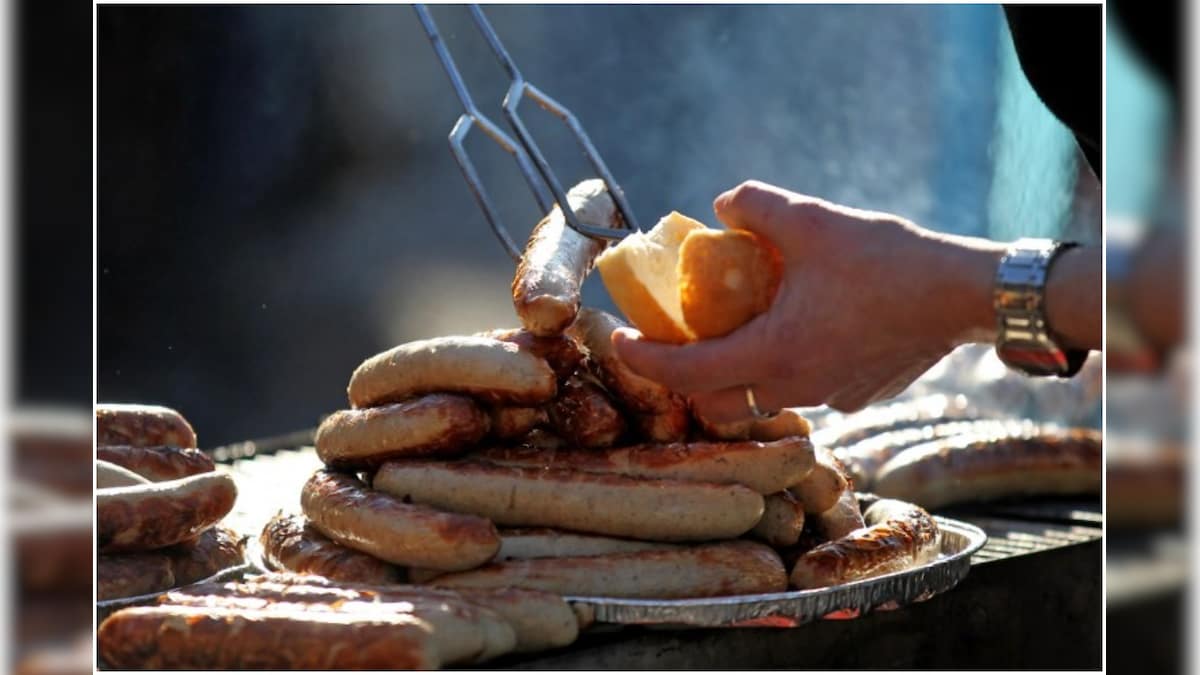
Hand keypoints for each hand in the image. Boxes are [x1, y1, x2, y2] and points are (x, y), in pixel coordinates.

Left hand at [612, 180, 1005, 420]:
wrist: (963, 294)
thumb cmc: (888, 258)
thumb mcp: (812, 220)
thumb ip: (755, 206)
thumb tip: (721, 204)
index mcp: (773, 353)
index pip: (685, 372)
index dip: (643, 360)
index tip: (620, 342)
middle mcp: (795, 387)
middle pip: (716, 403)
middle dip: (686, 380)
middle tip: (676, 343)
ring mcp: (829, 398)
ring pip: (760, 401)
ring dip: (735, 377)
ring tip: (733, 334)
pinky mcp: (857, 395)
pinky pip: (803, 390)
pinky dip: (782, 371)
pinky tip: (796, 333)